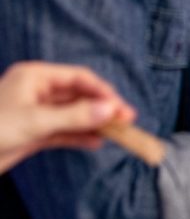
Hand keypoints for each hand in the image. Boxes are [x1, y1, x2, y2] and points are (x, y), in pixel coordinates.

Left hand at [0, 62, 134, 173]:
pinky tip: (97, 142)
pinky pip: (64, 131)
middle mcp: (37, 92)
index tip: (120, 107)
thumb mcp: (35, 122)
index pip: (79, 78)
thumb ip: (74, 116)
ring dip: (95, 123)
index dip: (103, 91)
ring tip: (118, 133)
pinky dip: (80, 136)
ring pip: (74, 114)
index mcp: (35, 77)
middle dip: (102, 108)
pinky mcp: (33, 133)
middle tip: (126, 120)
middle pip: (79, 96)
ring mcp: (36, 113)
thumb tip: (109, 110)